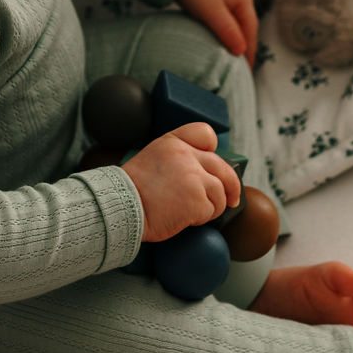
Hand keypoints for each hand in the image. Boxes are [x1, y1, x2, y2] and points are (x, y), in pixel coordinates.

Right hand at [121, 122, 241, 241]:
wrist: (120, 207)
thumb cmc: (133, 190)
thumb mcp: (153, 158)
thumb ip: (177, 158)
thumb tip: (202, 172)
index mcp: (173, 142)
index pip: (205, 134)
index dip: (212, 149)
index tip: (213, 164)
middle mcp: (186, 155)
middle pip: (223, 167)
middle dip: (231, 186)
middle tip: (232, 199)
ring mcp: (193, 176)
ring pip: (220, 192)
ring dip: (211, 206)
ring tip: (191, 212)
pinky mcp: (197, 199)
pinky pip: (212, 211)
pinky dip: (201, 218)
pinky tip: (184, 218)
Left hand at [179, 0, 257, 64]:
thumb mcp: (211, 13)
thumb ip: (228, 32)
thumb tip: (242, 51)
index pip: (251, 31)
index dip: (249, 52)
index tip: (246, 70)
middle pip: (247, 25)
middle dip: (245, 46)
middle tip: (241, 67)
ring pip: (238, 20)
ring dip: (236, 37)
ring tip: (232, 55)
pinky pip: (228, 15)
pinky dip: (228, 28)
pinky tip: (222, 36)